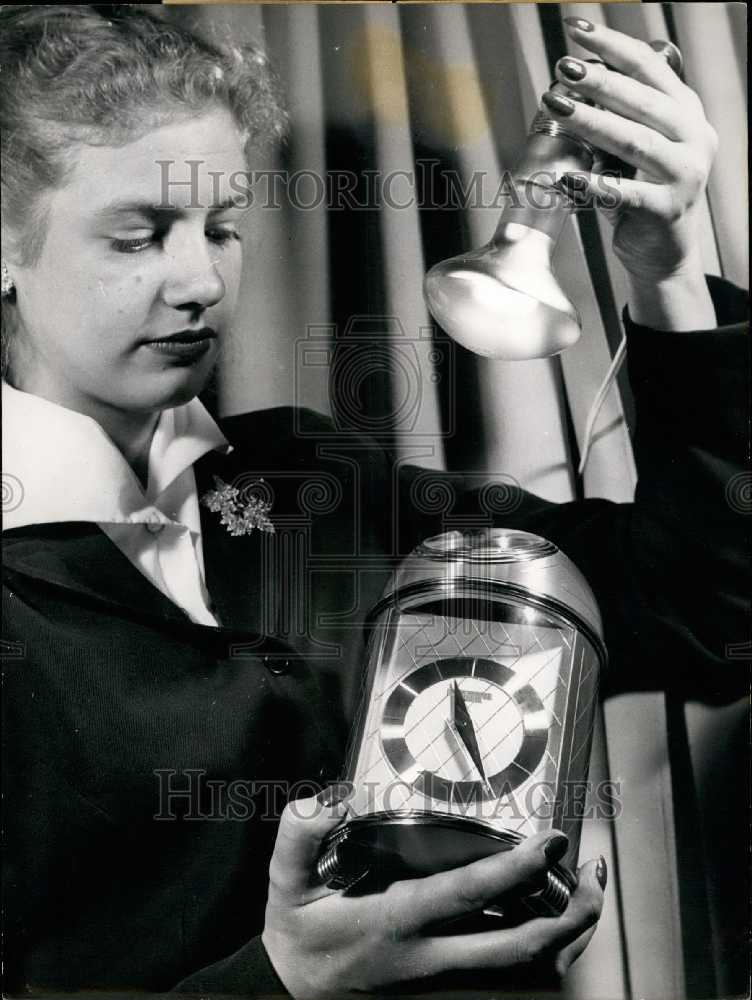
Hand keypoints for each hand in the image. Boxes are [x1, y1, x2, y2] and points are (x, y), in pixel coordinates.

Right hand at [261, 787, 605, 997]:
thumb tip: (335, 797)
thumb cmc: (299, 930)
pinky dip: (548, 952)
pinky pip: (515, 979)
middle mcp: (432, 959)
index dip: (514, 870)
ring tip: (589, 890)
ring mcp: (446, 982)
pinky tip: (557, 919)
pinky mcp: (452, 988)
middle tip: (590, 868)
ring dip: (569, 937)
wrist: (294, 994)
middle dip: (569, 915)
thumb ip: (301, 834)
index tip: (548, 840)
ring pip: (528, 974)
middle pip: (521, 950)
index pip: (466, 897)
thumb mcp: (285, 881)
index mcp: (396, 922)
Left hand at [544, 20, 717, 286]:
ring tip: (556, 107)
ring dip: (591, 123)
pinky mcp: (666, 210)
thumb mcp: (637, 145)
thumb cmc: (642, 191)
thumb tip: (571, 78)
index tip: (576, 30)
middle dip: (598, 82)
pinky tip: (566, 177)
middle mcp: (694, 137)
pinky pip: (625, 194)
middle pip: (641, 101)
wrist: (664, 251)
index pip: (649, 66)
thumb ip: (619, 114)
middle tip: (561, 69)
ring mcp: (684, 174)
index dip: (612, 46)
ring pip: (634, 142)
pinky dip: (594, 185)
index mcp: (686, 111)